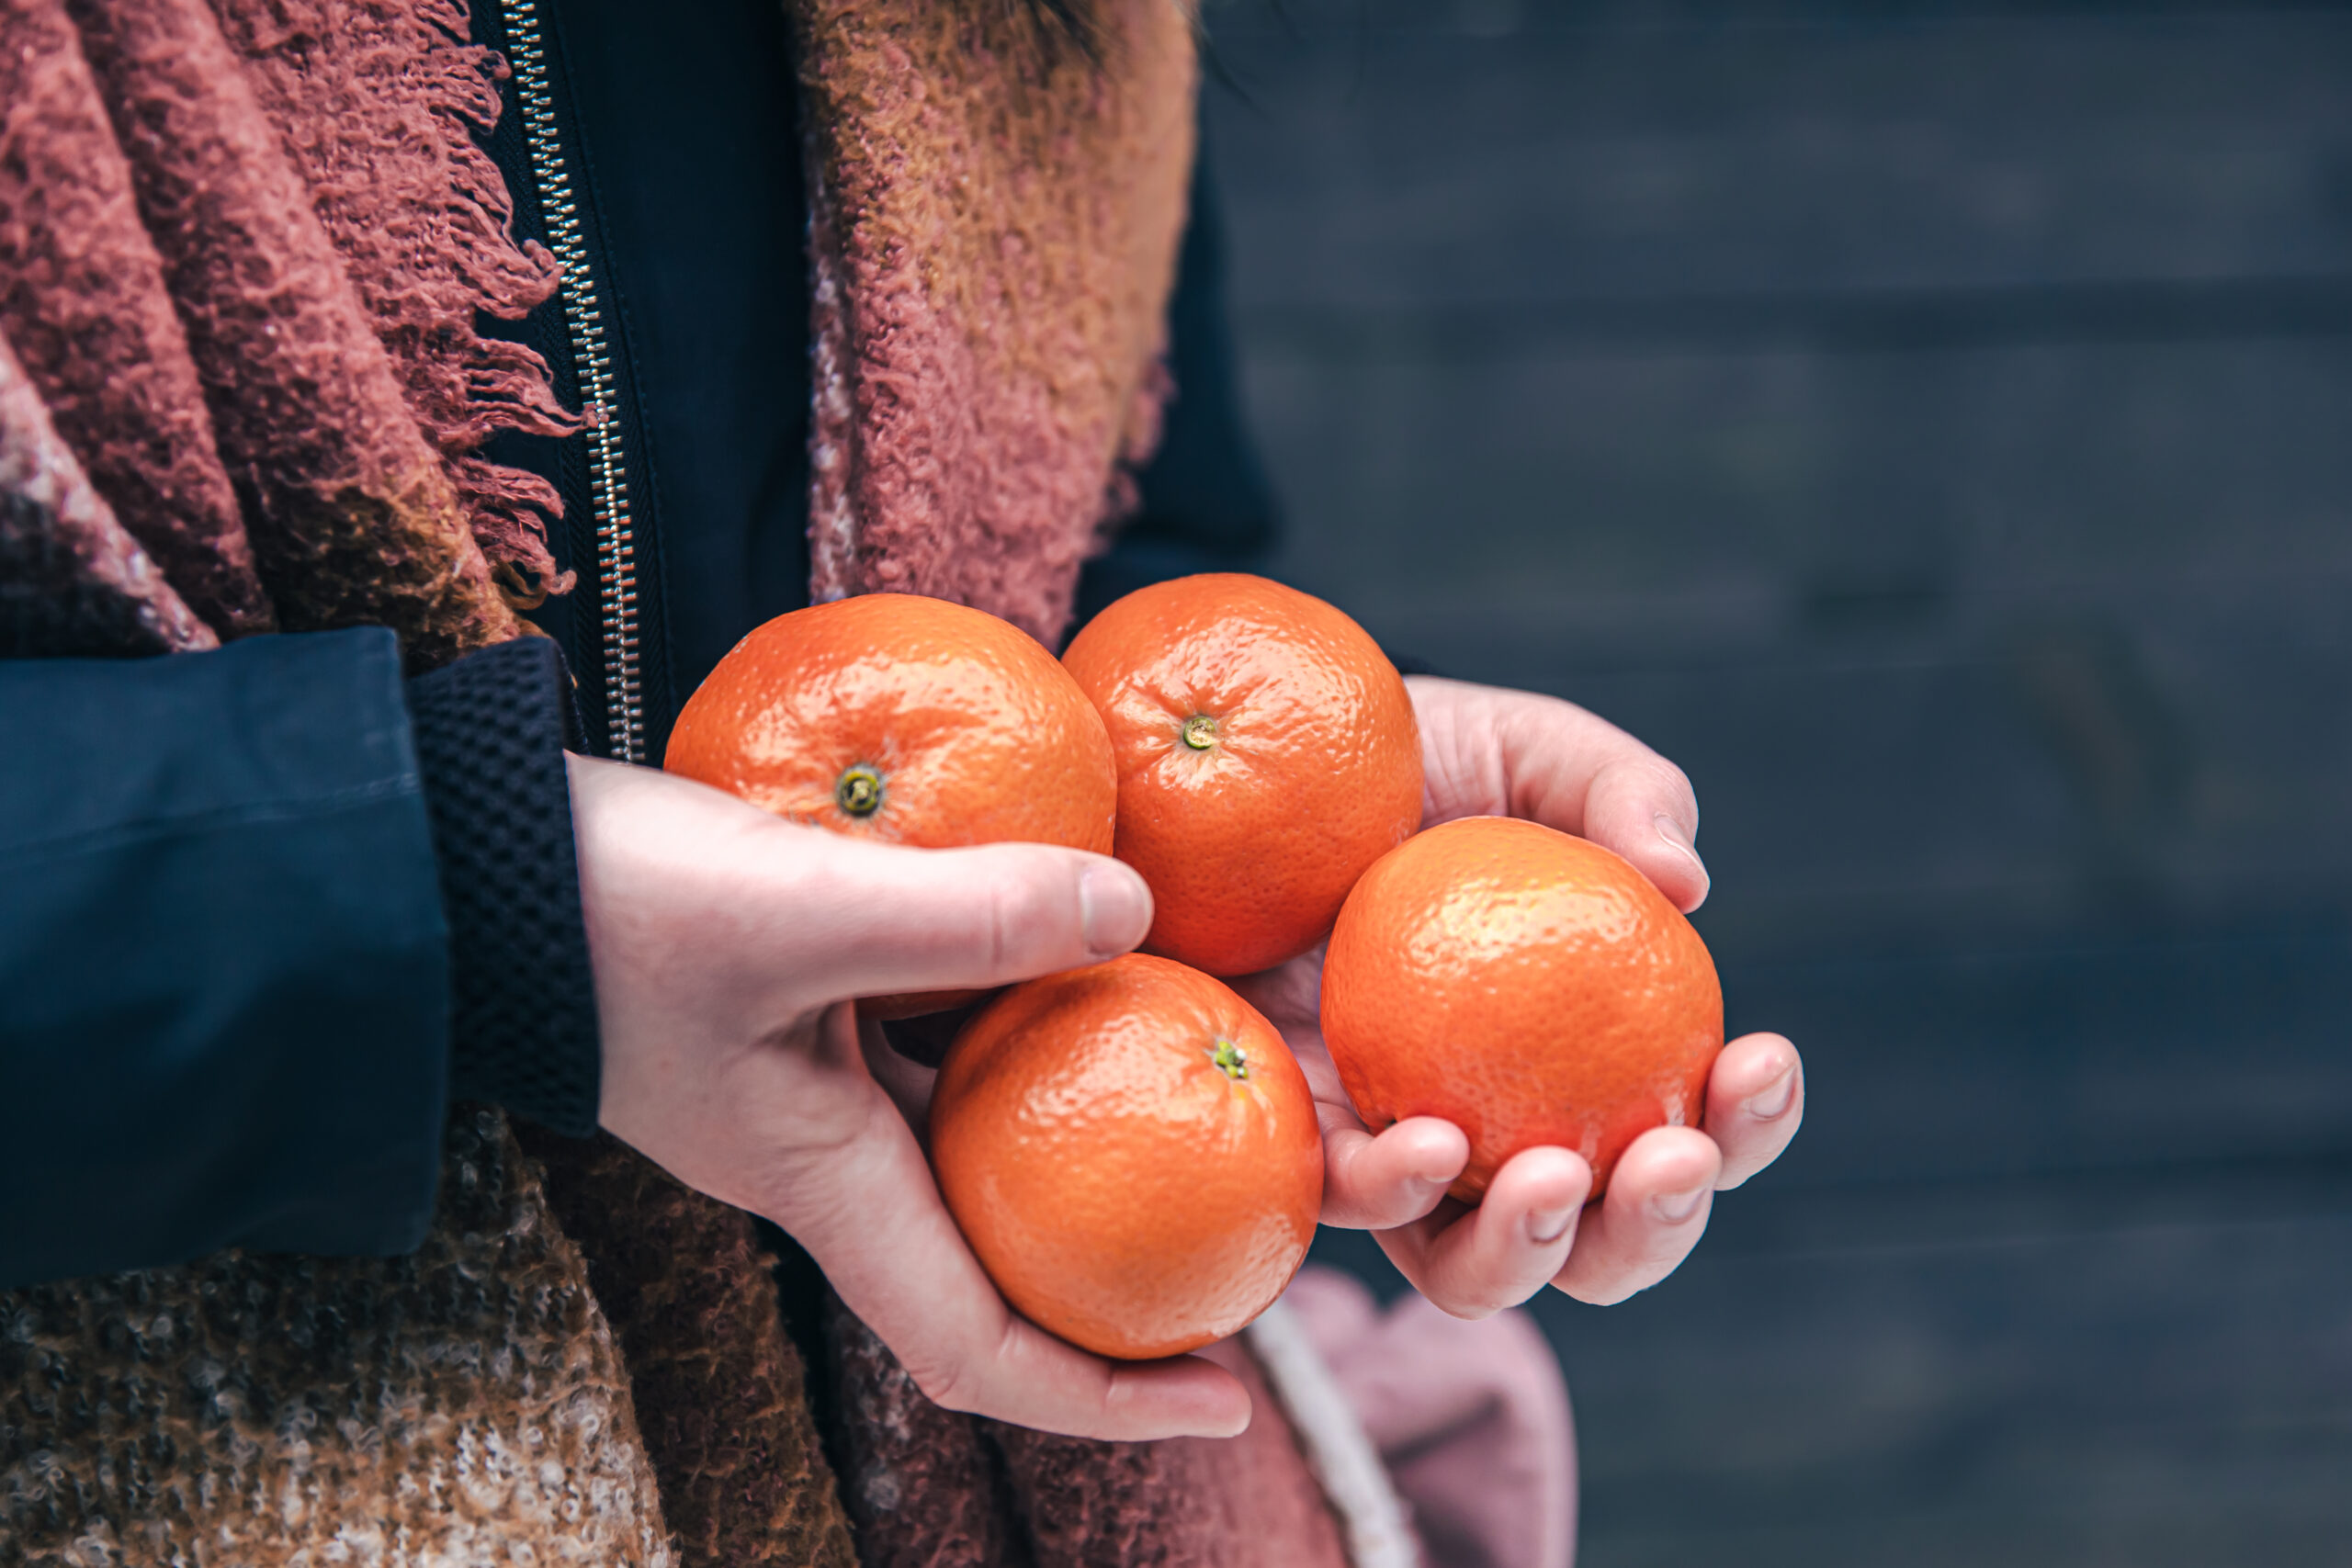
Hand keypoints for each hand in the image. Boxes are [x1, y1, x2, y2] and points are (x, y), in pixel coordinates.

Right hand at [566, 754, 1248, 1440]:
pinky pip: (945, 1042)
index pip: (982, 1350)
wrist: (472, 859)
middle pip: (1005, 1257)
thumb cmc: (607, 910)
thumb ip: (961, 916)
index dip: (1109, 1398)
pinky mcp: (807, 1004)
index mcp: (830, 1185)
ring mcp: (816, 1083)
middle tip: (1260, 1232)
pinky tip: (1084, 948)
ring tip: (1206, 1083)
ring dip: (1093, 1127)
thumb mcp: (792, 911)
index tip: (1231, 1397)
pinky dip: (1022, 1016)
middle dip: (1130, 1271)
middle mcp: (834, 1156)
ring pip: (984, 1137)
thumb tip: (1135, 909)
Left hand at [1232, 677, 1804, 1316]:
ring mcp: (1394, 1147)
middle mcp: (1502, 1128)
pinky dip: (1395, 1189)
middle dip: (1655, 1231)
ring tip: (1552, 1183)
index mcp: (1592, 1056)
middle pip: (1602, 1247)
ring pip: (1472, 1268)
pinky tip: (1427, 1142)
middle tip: (1670, 1156)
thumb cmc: (1423, 761)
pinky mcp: (1292, 1135)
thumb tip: (1684, 881)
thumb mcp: (1534, 752)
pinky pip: (1345, 1197)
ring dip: (1532, 1250)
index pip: (1697, 1128)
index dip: (1748, 1126)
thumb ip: (1622, 794)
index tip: (1758, 1059)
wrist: (1256, 756)